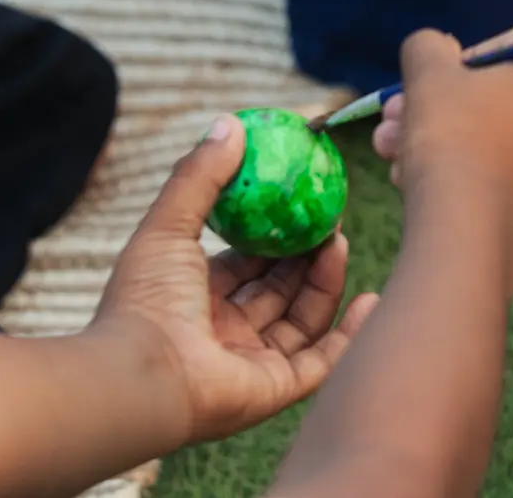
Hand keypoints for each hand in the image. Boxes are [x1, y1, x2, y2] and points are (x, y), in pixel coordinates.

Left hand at [92, 116, 379, 443]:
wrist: (142, 375)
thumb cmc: (146, 300)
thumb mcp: (167, 225)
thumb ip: (200, 176)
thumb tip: (231, 122)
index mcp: (194, 299)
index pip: (244, 263)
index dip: (275, 233)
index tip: (302, 201)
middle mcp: (223, 332)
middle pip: (279, 289)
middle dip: (308, 254)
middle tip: (332, 217)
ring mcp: (251, 363)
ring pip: (303, 319)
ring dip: (326, 282)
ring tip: (340, 242)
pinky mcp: (276, 390)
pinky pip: (323, 361)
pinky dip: (350, 334)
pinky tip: (370, 299)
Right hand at [370, 27, 512, 284]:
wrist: (465, 234)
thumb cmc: (449, 138)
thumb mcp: (426, 71)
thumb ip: (429, 46)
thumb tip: (437, 48)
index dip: (470, 56)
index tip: (436, 79)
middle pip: (501, 101)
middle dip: (442, 108)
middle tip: (397, 121)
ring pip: (496, 146)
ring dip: (444, 145)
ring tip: (395, 159)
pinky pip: (503, 185)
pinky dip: (467, 182)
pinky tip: (423, 193)